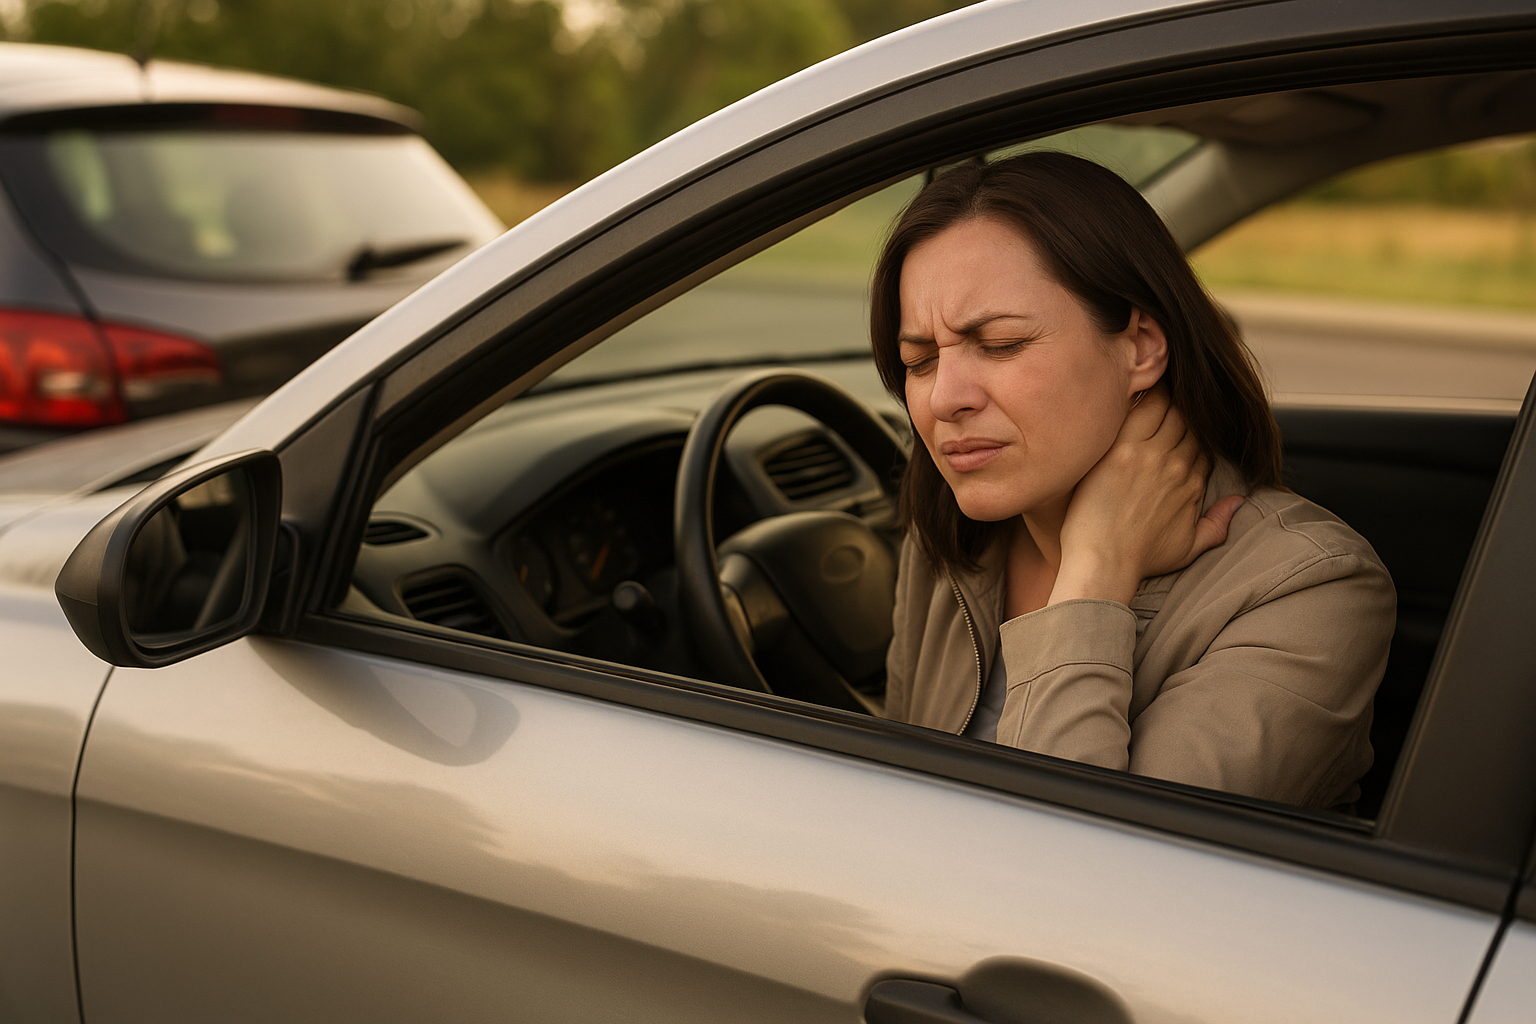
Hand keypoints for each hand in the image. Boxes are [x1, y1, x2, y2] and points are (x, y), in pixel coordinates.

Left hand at [1049, 389, 1244, 606]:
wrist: (1105, 561)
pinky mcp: (1122, 450)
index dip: (1192, 430)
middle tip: (1170, 389)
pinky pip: (1140, 409)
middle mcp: (1177, 466)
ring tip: (1156, 378)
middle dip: (1182, 406)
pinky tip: (1138, 381)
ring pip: (1168, 410)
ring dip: (1165, 394)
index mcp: (1192, 484)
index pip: (1200, 443)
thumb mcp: (1189, 548)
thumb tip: (1238, 503)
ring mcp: (1150, 455)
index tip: (1178, 421)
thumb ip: (1217, 525)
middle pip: (1188, 422)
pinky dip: (1144, 394)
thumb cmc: (1139, 559)